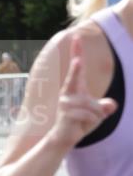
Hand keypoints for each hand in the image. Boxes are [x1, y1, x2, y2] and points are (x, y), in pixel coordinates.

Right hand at [49, 35, 117, 150]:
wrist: (64, 137)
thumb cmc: (80, 121)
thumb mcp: (97, 112)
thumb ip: (105, 106)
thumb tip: (111, 105)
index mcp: (75, 88)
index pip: (77, 68)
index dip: (77, 52)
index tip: (77, 38)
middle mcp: (68, 93)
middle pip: (75, 78)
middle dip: (76, 69)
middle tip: (78, 60)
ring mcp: (66, 103)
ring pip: (92, 106)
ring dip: (97, 116)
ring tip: (87, 121)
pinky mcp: (67, 114)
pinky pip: (90, 116)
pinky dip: (93, 122)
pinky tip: (83, 126)